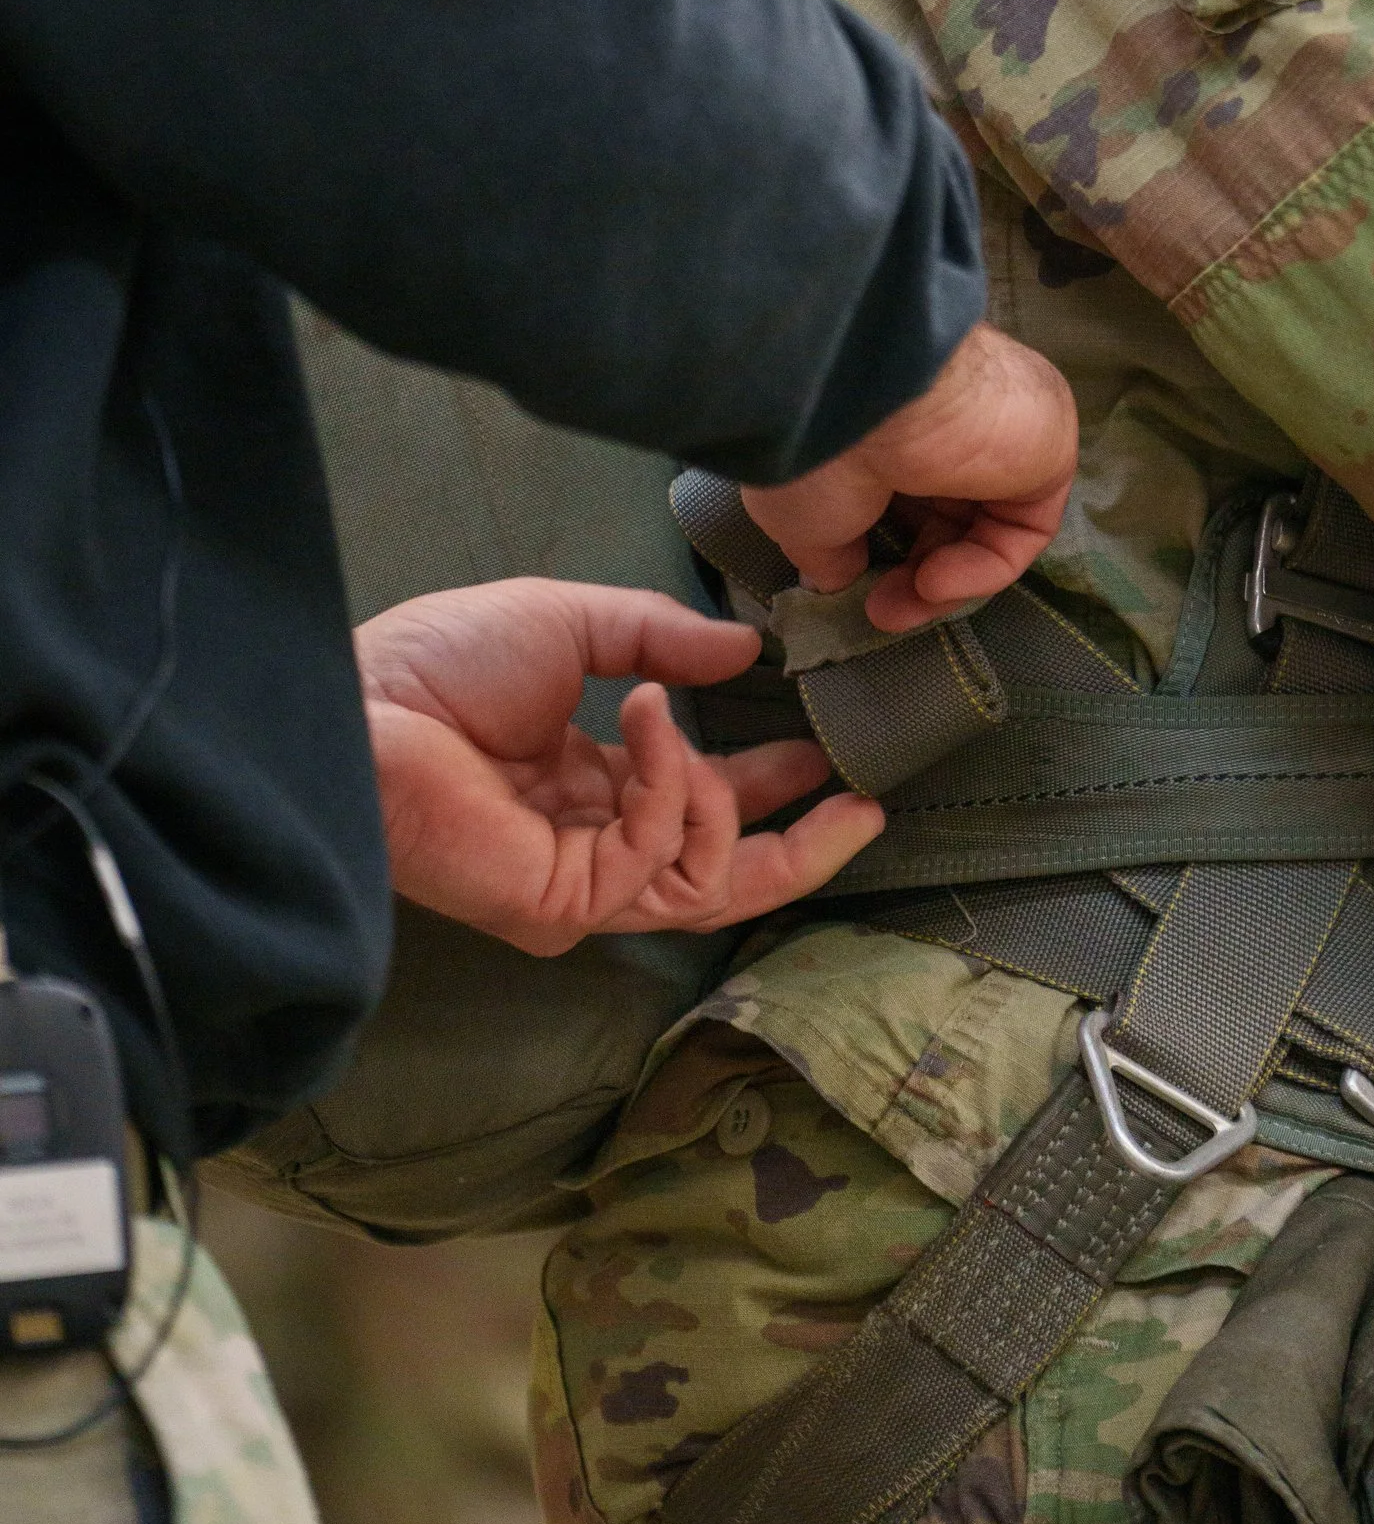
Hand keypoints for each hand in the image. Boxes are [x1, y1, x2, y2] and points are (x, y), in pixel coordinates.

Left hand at [358, 577, 883, 954]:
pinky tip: (652, 719)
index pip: (693, 808)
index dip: (764, 787)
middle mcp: (586, 848)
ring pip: (704, 884)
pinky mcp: (565, 901)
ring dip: (734, 801)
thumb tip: (745, 648)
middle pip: (717, 876)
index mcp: (583, 788)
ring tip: (745, 744)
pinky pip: (659, 855)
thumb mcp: (574, 621)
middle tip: (862, 805)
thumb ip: (662, 636)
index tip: (822, 758)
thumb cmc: (441, 662)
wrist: (362, 703)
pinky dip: (673, 784)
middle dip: (797, 845)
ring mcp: (577, 884)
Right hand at [739, 318, 1078, 633]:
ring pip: (989, 526)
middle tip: (879, 611)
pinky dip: (984, 567)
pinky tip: (936, 580)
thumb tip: (838, 577)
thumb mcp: (802, 510)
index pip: (907, 491)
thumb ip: (829, 548)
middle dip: (913, 577)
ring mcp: (1006, 429)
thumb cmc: (817, 444)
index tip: (852, 590)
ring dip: (945, 582)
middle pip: (952, 515)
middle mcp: (957, 416)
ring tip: (898, 607)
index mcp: (899, 413)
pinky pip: (1025, 527)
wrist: (854, 392)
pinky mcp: (1047, 449)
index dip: (884, 552)